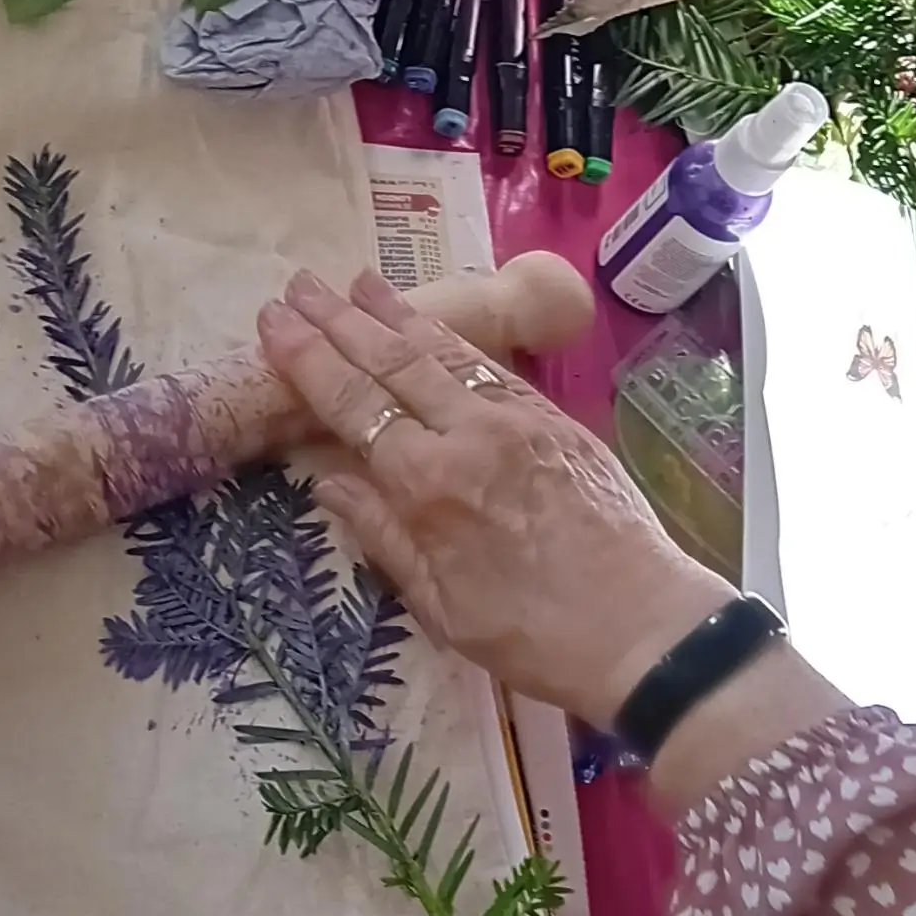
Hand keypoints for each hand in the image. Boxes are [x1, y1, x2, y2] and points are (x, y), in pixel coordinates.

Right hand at [254, 271, 738, 727]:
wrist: (642, 626)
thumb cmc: (533, 635)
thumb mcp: (440, 605)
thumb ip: (383, 534)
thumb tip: (329, 480)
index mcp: (430, 485)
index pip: (354, 405)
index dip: (308, 360)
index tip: (273, 323)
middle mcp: (469, 434)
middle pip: (392, 363)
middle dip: (340, 321)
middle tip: (298, 285)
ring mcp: (517, 419)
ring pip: (443, 352)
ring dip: (393, 314)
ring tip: (354, 281)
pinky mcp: (555, 418)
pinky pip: (489, 365)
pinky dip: (450, 339)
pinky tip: (427, 325)